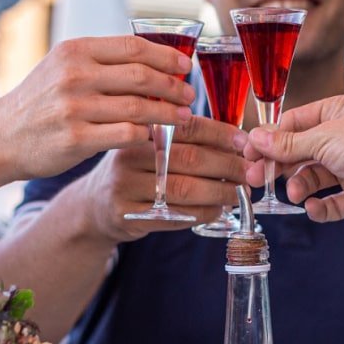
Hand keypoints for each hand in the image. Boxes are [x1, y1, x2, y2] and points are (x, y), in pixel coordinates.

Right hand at [0, 35, 196, 179]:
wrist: (0, 137)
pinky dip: (147, 135)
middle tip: (189, 95)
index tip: (184, 66)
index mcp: (75, 51)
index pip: (133, 47)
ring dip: (168, 113)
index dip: (166, 56)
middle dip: (173, 85)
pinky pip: (125, 134)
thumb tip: (152, 58)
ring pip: (138, 107)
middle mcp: (74, 75)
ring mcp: (74, 108)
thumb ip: (100, 60)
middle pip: (141, 76)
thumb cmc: (39, 102)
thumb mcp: (61, 67)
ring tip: (183, 117)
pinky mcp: (76, 139)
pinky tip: (155, 137)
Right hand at [80, 114, 248, 242]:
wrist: (94, 205)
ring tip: (238, 194)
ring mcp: (126, 187)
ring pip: (184, 190)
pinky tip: (216, 211)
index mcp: (139, 131)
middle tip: (249, 172)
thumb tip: (237, 140)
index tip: (244, 141)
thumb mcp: (148, 145)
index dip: (219, 133)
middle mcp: (129, 155)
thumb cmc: (134, 170)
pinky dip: (202, 214)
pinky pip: (174, 216)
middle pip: (189, 158)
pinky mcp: (127, 215)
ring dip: (219, 193)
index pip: (186, 126)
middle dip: (227, 166)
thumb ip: (182, 138)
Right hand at [243, 94, 343, 222]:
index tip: (249, 153)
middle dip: (279, 166)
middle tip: (257, 178)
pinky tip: (313, 208)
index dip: (270, 139)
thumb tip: (255, 138)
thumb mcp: (321, 139)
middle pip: (299, 152)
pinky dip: (320, 206)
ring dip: (300, 185)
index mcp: (336, 112)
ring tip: (295, 193)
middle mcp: (342, 137)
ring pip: (312, 177)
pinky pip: (331, 201)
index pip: (293, 123)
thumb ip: (286, 143)